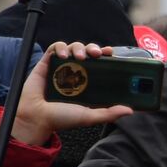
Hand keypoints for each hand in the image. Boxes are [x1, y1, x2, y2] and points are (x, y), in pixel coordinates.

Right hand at [11, 42, 133, 145]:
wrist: (35, 119)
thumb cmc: (61, 119)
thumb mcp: (89, 116)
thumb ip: (109, 113)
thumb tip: (130, 111)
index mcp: (87, 82)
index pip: (100, 63)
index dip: (106, 55)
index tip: (111, 53)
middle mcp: (75, 72)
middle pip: (88, 52)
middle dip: (94, 48)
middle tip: (97, 53)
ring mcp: (61, 67)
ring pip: (73, 47)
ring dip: (79, 47)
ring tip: (80, 57)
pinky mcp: (46, 64)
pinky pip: (54, 48)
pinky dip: (60, 47)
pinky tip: (64, 55)